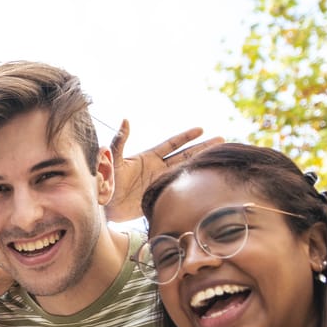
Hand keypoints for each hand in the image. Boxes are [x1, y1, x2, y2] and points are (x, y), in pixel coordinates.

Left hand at [106, 120, 223, 221]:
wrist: (103, 206)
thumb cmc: (105, 181)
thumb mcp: (114, 160)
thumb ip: (120, 141)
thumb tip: (126, 120)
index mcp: (149, 158)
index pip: (172, 144)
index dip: (186, 136)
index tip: (202, 129)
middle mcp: (158, 169)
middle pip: (185, 155)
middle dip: (203, 147)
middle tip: (222, 140)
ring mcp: (160, 183)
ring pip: (186, 170)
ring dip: (201, 164)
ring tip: (219, 157)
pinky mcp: (159, 197)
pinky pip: (179, 190)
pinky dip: (192, 186)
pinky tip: (205, 184)